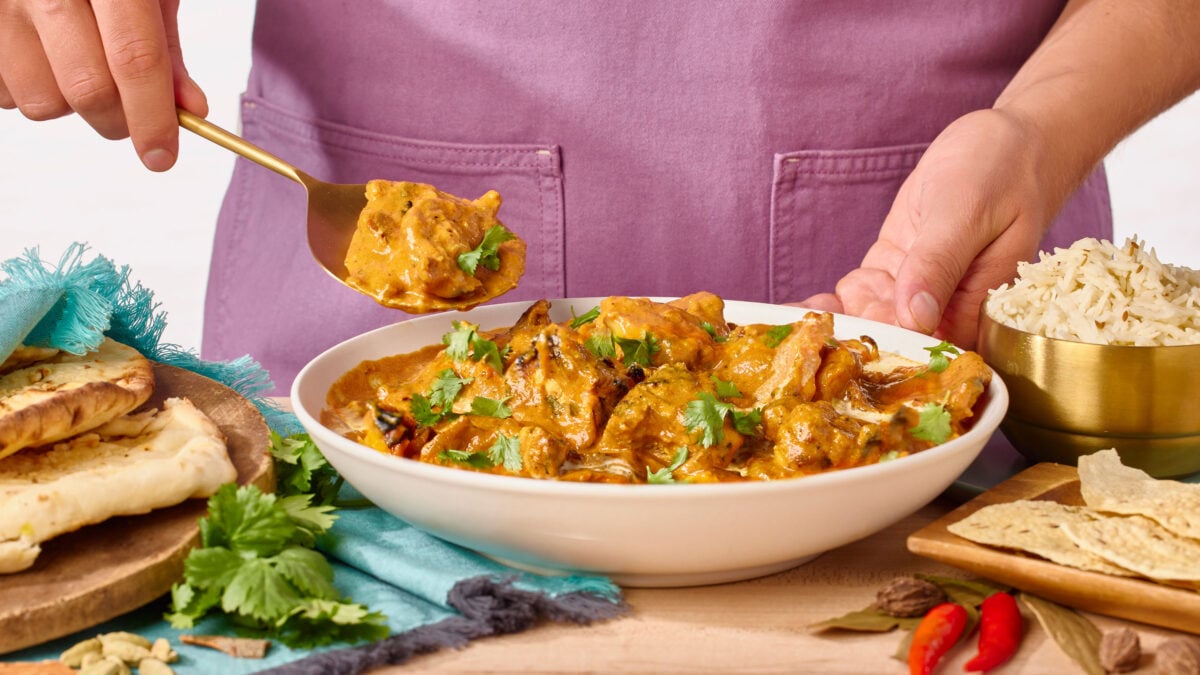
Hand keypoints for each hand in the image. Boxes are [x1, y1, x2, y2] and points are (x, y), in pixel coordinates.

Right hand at [0, 0, 206, 170]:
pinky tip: (43, 54)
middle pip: (87, 90)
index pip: (134, 60)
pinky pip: (4, 93)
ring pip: (40, 101)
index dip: (153, 118)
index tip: (162, 156)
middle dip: (119, 122)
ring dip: (69, 105)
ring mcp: (0, 5)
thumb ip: (165, 47)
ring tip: (79, 63)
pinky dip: (30, 89)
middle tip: (133, 117)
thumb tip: (189, 109)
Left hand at [800, 108, 1060, 347]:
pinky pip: (861, 293)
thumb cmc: (1002, 169)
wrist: (1008, 139)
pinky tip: (797, 309)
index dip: (885, 353)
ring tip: (786, 330)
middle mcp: (949, 308)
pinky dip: (834, 300)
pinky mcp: (897, 268)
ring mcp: (918, 288)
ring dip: (833, 323)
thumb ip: (940, 265)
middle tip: (798, 343)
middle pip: (895, 338)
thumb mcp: (965, 213)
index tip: (840, 356)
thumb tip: (917, 319)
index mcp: (978, 307)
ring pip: (870, 317)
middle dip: (848, 341)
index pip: (930, 347)